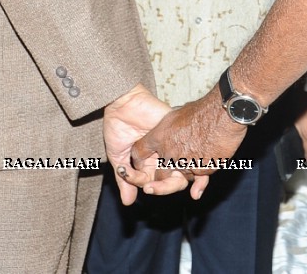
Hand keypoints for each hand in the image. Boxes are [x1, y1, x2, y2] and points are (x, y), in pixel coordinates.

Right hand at [103, 84, 200, 204]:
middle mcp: (164, 156)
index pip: (159, 184)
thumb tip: (127, 203)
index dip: (153, 188)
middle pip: (174, 180)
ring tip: (162, 179)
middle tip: (151, 188)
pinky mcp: (179, 133)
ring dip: (174, 180)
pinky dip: (188, 163)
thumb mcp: (117, 157)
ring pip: (184, 169)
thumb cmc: (116, 127)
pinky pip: (190, 151)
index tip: (143, 186)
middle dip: (164, 188)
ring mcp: (173, 145)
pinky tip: (179, 167)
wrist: (121, 103)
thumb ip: (124, 179)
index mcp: (151, 163)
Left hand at [132, 93, 246, 192]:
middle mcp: (168, 153)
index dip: (140, 157)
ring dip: (185, 171)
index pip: (139, 152)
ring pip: (180, 177)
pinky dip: (201, 170)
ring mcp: (184, 164)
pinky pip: (197, 176)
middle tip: (174, 166)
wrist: (222, 115)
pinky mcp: (200, 170)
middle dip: (164, 174)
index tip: (146, 158)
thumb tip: (166, 132)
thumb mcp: (177, 114)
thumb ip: (167, 128)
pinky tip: (207, 156)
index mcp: (159, 137)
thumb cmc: (202, 110)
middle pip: (159, 174)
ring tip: (196, 155)